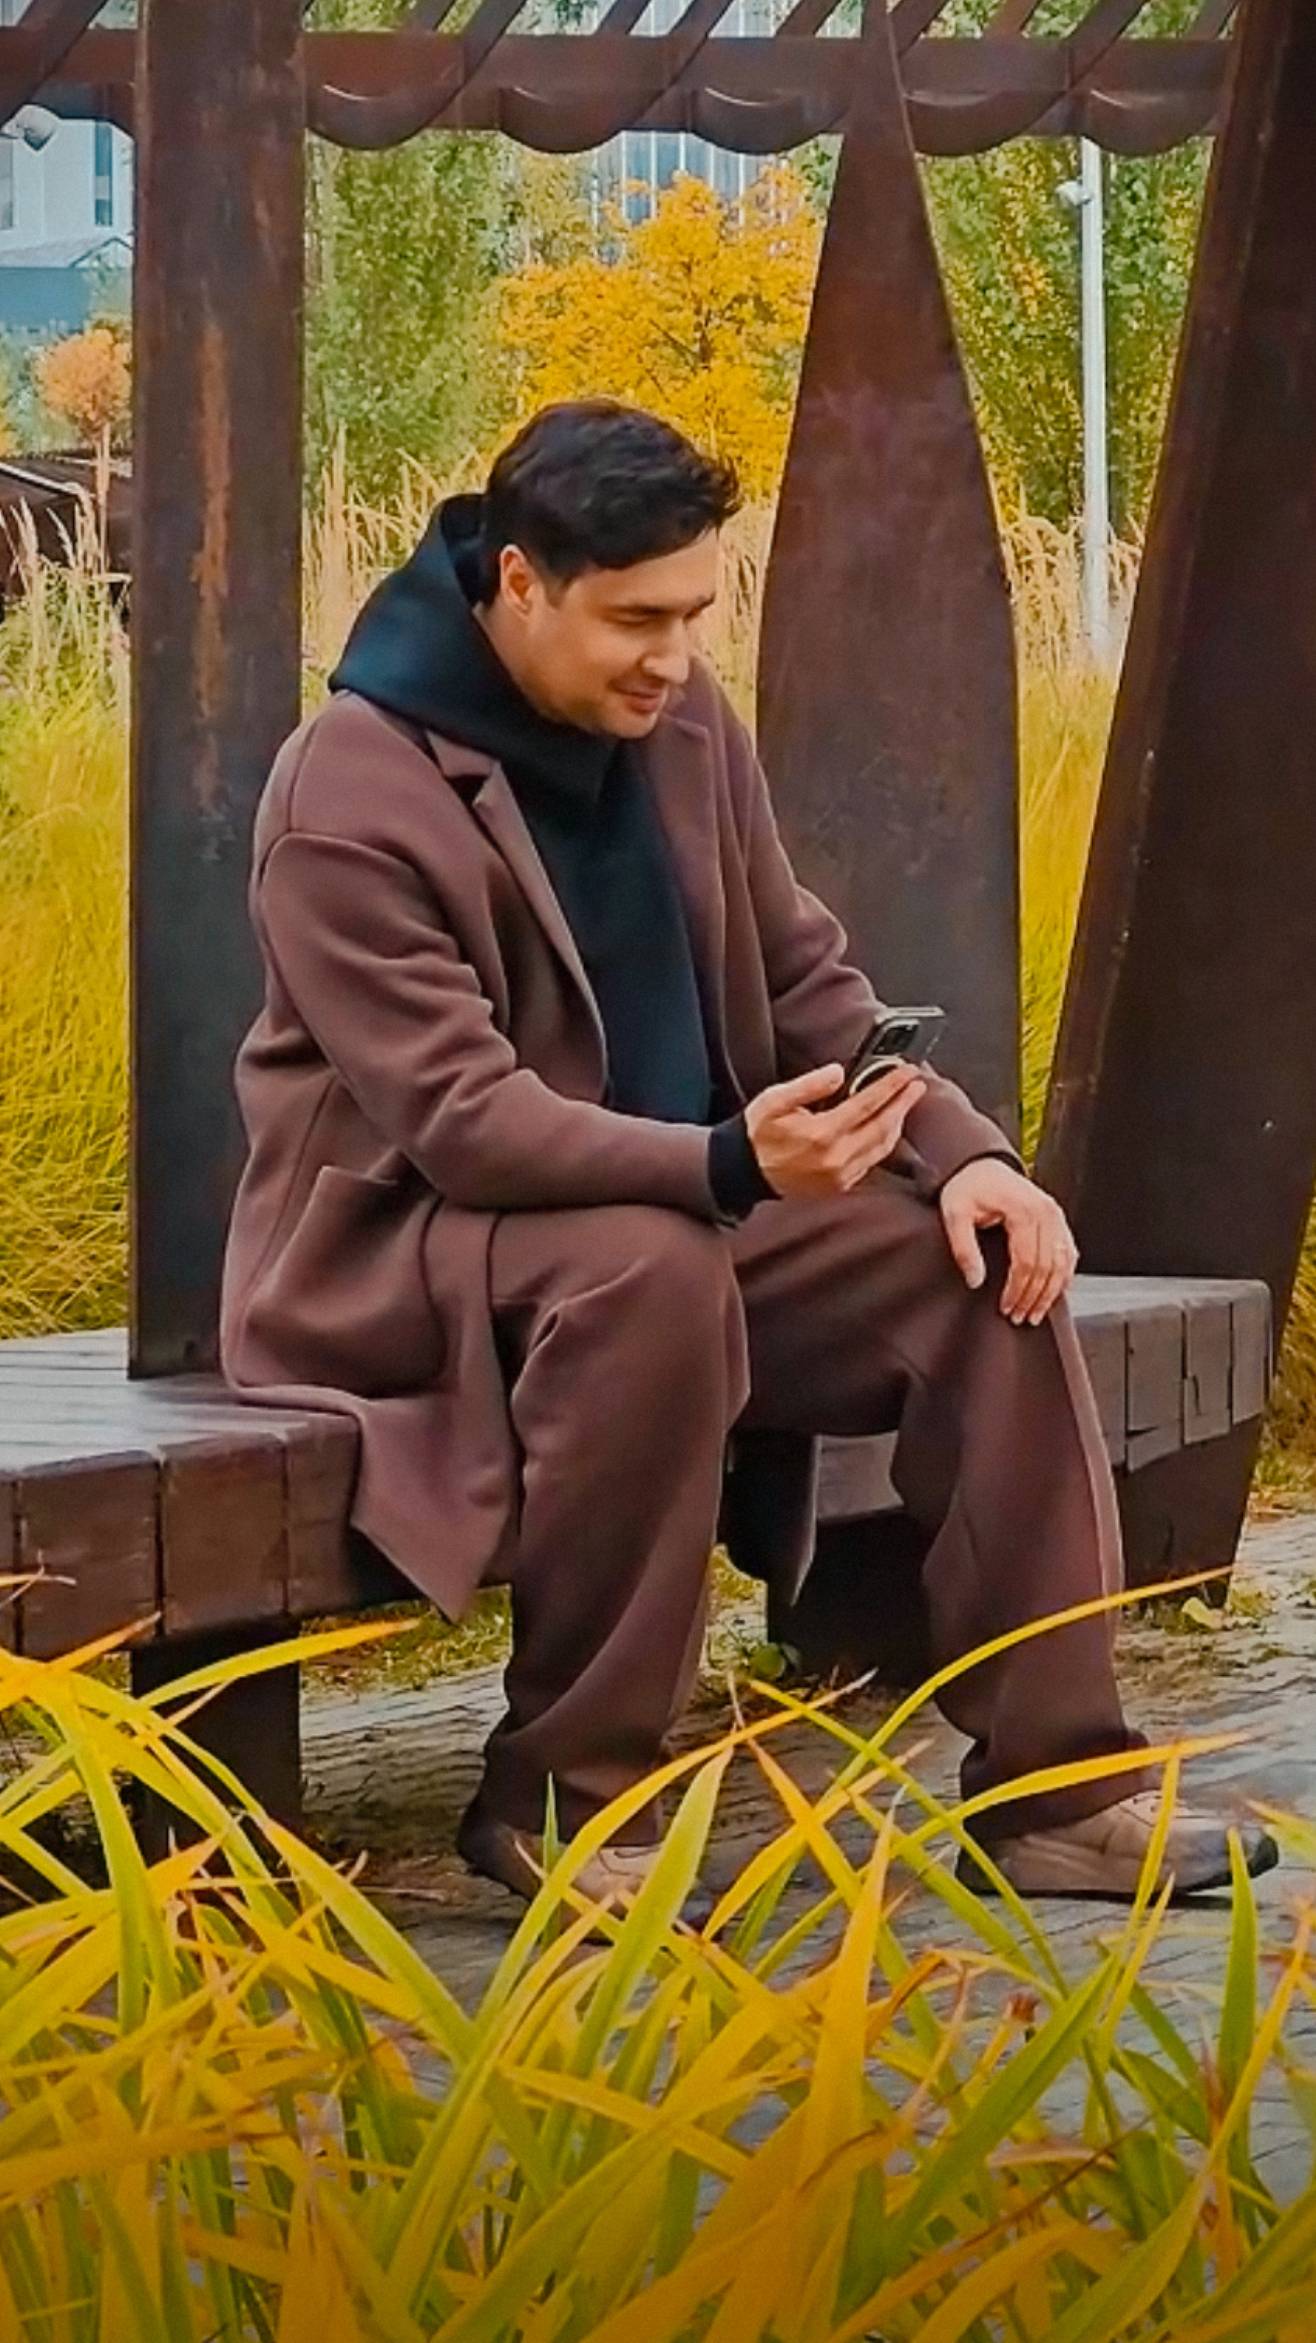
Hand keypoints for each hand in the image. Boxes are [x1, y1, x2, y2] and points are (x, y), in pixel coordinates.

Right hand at [745, 1060, 926, 1199]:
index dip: (890, 1085)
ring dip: (897, 1123)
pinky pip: (872, 1162)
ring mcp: (841, 1176)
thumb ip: (808, 1085)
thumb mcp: (775, 1100)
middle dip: (903, 1103)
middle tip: (917, 1084)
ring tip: (905, 1103)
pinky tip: (886, 1128)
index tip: (906, 1071)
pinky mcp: (841, 1186)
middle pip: (883, 1127)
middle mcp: (836, 1158)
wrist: (746, 1172)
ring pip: (882, 1147)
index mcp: (822, 1134)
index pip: (867, 1104)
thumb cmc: (759, 1133)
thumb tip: (839, 1073)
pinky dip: (884, 1142)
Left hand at [938, 1158, 1078, 1322]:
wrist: (981, 1165)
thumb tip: (975, 1280)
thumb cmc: (968, 1187)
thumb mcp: (954, 1214)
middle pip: (1047, 1266)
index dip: (1017, 1290)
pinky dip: (1063, 1276)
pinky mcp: (1058, 1220)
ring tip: (1035, 1313)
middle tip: (1019, 1317)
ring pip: (1063, 1263)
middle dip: (1033, 1297)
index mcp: (1023, 1210)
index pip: (1026, 1262)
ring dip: (1051, 1292)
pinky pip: (1069, 1253)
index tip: (1006, 1308)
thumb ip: (963, 1248)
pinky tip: (1053, 1293)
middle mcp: (1046, 1212)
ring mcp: (1055, 1215)